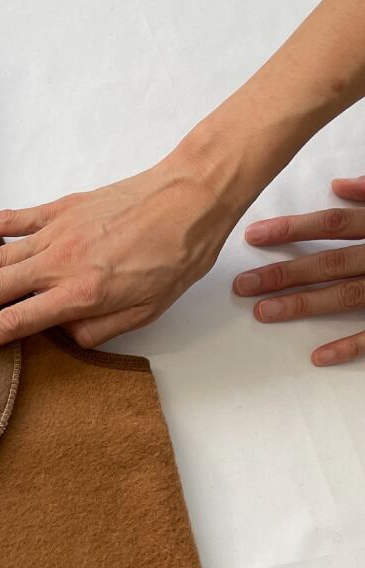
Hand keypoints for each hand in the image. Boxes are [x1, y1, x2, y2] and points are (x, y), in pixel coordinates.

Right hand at [0, 151, 237, 359]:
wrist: (194, 196)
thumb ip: (96, 331)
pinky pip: (9, 220)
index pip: (12, 324)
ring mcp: (54, 235)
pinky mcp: (59, 210)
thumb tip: (61, 338)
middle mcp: (56, 266)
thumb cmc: (174, 257)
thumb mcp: (144, 312)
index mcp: (76, 296)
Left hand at [233, 176, 364, 365]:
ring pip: (347, 295)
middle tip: (241, 285)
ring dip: (304, 305)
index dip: (292, 229)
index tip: (252, 236)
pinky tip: (319, 356)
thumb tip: (340, 186)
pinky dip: (350, 345)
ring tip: (264, 313)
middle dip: (282, 273)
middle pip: (330, 261)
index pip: (333, 223)